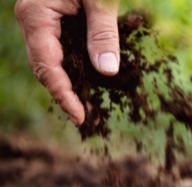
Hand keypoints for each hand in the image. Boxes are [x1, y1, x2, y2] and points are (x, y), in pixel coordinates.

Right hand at [15, 0, 119, 124]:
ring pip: (54, 62)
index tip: (80, 117)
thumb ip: (103, 33)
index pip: (46, 65)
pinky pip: (63, 50)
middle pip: (46, 68)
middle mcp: (33, 22)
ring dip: (73, 85)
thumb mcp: (100, 0)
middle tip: (90, 119)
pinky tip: (92, 83)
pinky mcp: (54, 21)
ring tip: (93, 108)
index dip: (63, 94)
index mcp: (36, 16)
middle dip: (68, 95)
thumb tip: (108, 71)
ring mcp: (42, 22)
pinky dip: (77, 68)